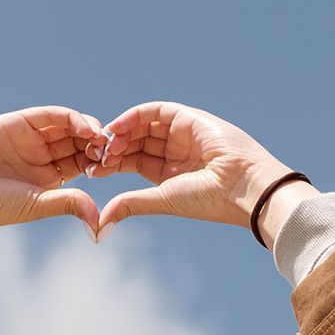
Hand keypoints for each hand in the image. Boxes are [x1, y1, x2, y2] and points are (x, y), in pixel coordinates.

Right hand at [0, 106, 106, 240]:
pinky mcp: (18, 122)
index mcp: (48, 177)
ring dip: (88, 129)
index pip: (80, 162)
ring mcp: (30, 137)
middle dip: (96, 143)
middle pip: (77, 141)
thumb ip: (69, 203)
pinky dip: (70, 118)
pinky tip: (85, 128)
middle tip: (113, 148)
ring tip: (102, 138)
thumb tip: (99, 220)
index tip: (112, 166)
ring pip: (67, 127)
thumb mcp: (38, 204)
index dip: (97, 162)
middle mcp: (40, 155)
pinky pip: (49, 116)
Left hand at [86, 100, 315, 244]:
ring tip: (104, 144)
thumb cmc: (206, 200)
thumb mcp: (161, 200)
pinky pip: (156, 111)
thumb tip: (99, 223)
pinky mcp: (189, 118)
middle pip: (135, 142)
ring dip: (121, 133)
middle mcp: (175, 152)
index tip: (92, 170)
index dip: (111, 163)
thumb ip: (130, 204)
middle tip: (93, 155)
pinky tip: (116, 128)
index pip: (133, 161)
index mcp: (169, 174)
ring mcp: (182, 133)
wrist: (242, 187)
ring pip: (142, 126)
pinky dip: (134, 117)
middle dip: (112, 147)